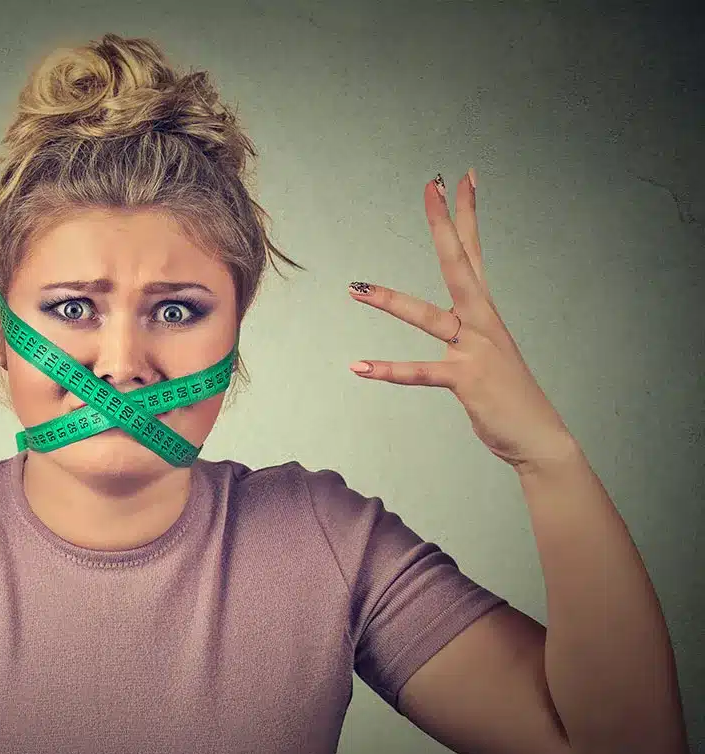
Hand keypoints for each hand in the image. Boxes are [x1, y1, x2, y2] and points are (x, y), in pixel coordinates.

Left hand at [346, 171, 577, 472]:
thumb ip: (468, 333)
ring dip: (390, 301)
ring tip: (356, 288)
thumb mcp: (487, 353)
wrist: (538, 436)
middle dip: (445, 225)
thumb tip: (455, 323)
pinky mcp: (465, 380)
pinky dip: (388, 370)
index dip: (467, 214)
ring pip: (428, 317)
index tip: (461, 177)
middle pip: (461, 263)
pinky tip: (359, 367)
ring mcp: (475, 349)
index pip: (475, 251)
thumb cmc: (507, 395)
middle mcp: (482, 322)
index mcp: (485, 312)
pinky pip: (420, 373)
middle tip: (432, 187)